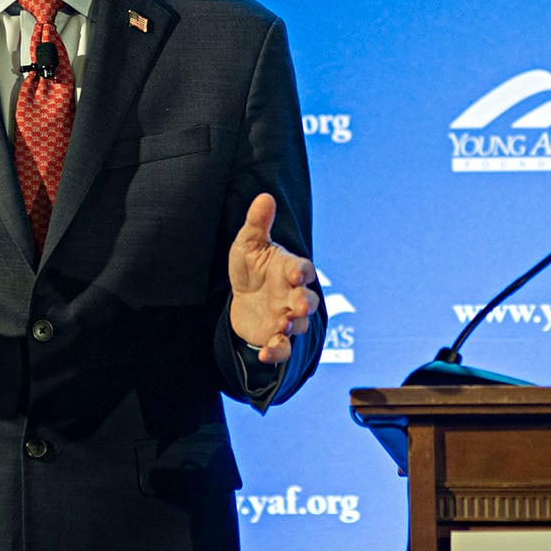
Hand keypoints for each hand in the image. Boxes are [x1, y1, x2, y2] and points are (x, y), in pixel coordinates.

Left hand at [227, 193, 317, 364]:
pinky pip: (282, 348)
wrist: (243, 296)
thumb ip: (258, 223)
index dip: (302, 272)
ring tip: (281, 327)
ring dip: (292, 327)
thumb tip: (264, 197)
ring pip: (299, 326)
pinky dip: (276, 353)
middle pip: (308, 301)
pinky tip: (264, 354)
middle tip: (298, 307)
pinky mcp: (276, 336)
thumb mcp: (249, 244)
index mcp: (290, 270)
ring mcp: (287, 317)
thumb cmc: (252, 267)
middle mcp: (293, 295)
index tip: (297, 274)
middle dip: (304, 304)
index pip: (303, 269)